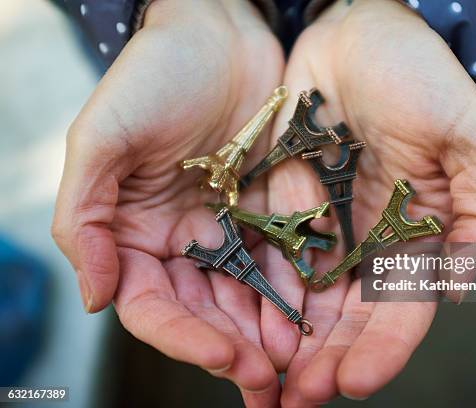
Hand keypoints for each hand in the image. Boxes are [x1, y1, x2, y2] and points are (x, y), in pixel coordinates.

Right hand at [51, 0, 285, 404]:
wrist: (219, 32)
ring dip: (274, 335)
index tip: (225, 359)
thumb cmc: (155, 75)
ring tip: (303, 369)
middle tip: (272, 384)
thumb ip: (84, 218)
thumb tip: (92, 296)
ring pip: (251, 296)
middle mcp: (185, 240)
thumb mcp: (101, 138)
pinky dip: (302, 293)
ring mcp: (231, 228)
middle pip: (209, 313)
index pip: (156, 306)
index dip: (187, 339)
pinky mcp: (273, 210)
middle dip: (239, 351)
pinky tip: (322, 322)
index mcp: (136, 234)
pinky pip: (288, 259)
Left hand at [259, 0, 475, 404]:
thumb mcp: (469, 136)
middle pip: (349, 315)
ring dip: (289, 342)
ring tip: (268, 382)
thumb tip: (460, 287)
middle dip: (327, 359)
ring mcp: (324, 225)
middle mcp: (369, 241)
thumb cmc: (420, 75)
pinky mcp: (282, 202)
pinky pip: (269, 254)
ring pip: (306, 298)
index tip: (356, 381)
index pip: (402, 306)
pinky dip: (259, 294)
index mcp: (416, 234)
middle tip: (300, 399)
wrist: (357, 31)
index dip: (383, 347)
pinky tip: (244, 326)